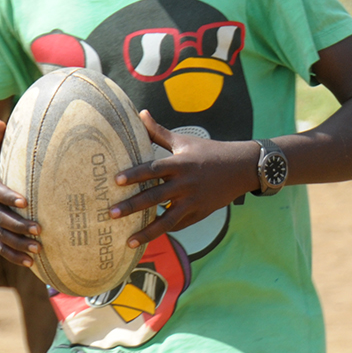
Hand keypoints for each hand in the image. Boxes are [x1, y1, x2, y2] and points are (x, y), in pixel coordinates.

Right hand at [0, 120, 40, 268]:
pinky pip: (0, 248)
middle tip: (40, 229)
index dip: (8, 196)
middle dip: (19, 225)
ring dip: (18, 244)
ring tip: (38, 250)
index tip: (25, 201)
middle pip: (0, 218)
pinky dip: (14, 256)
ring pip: (0, 237)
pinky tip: (30, 263)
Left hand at [111, 112, 257, 246]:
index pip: (153, 169)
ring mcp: (193, 201)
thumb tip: (140, 112)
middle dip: (132, 206)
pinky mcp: (199, 214)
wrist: (241, 168)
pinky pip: (178, 225)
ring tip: (128, 240)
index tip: (116, 180)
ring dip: (146, 231)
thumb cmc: (208, 151)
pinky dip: (163, 232)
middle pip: (154, 196)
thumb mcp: (184, 141)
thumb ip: (159, 132)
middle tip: (111, 213)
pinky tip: (146, 239)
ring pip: (167, 220)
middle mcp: (185, 184)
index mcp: (180, 164)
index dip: (134, 174)